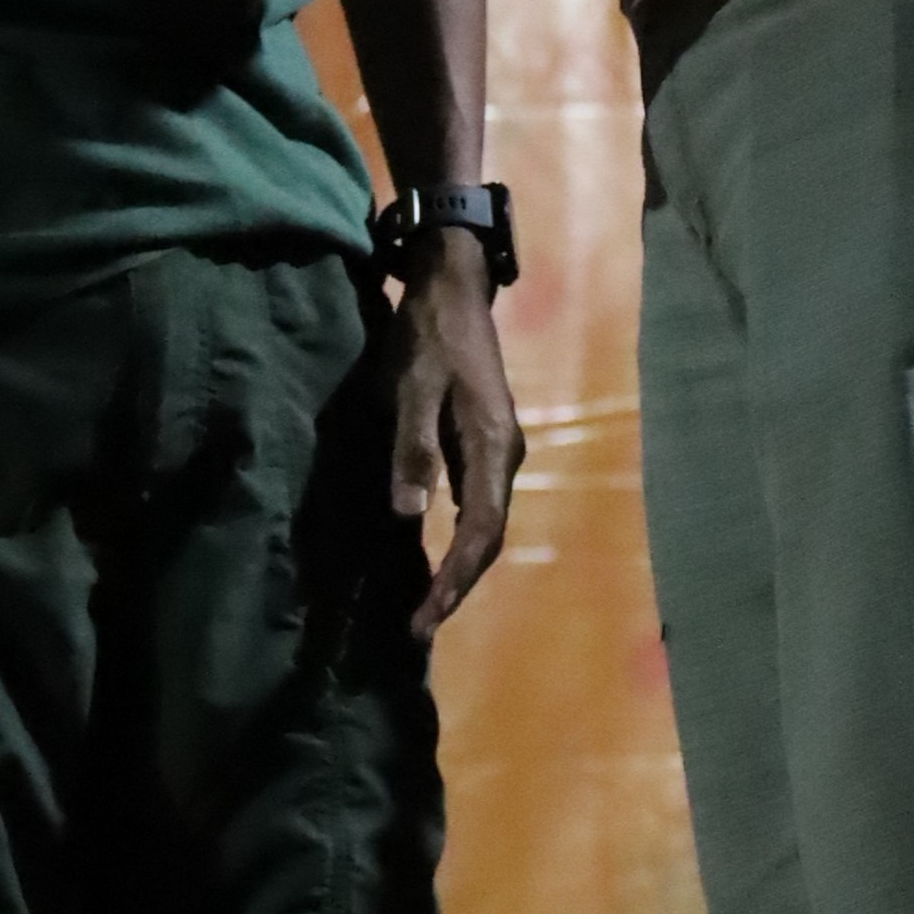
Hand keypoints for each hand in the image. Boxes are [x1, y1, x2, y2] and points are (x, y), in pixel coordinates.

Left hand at [384, 227, 524, 636]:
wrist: (453, 287)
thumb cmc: (429, 335)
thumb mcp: (410, 387)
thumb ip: (411, 448)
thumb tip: (408, 513)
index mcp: (492, 446)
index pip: (481, 532)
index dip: (453, 581)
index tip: (423, 619)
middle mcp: (506, 456)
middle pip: (490, 538)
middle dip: (457, 586)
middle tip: (418, 627)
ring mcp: (499, 451)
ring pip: (487, 525)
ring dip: (459, 568)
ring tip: (424, 605)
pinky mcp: (486, 444)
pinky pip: (479, 506)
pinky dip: (459, 541)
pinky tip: (434, 556)